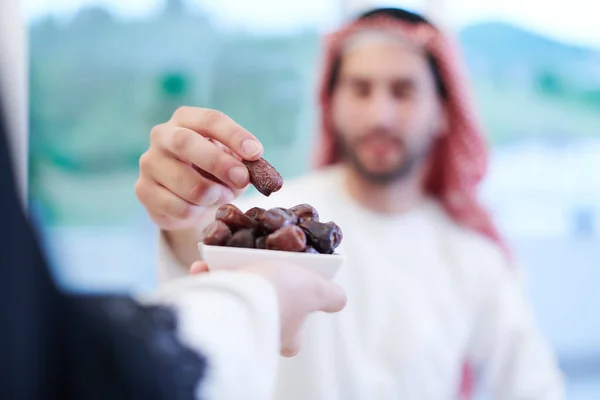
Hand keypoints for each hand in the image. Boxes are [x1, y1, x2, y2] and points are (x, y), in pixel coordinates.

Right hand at [135, 107, 263, 230]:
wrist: (185, 197)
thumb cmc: (213, 171)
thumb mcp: (231, 160)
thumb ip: (243, 162)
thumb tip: (256, 171)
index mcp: (186, 119)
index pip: (210, 120)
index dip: (234, 135)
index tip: (255, 153)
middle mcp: (162, 136)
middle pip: (186, 143)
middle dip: (218, 163)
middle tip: (242, 179)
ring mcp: (150, 163)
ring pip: (184, 182)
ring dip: (213, 195)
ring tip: (223, 196)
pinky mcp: (144, 191)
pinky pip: (178, 207)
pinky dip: (198, 212)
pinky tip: (201, 208)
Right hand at [190, 261, 346, 356]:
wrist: (238, 296)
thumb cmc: (281, 293)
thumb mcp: (316, 290)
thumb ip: (332, 297)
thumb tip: (339, 299)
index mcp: (288, 336)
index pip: (296, 326)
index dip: (296, 304)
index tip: (291, 282)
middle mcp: (262, 335)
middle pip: (263, 305)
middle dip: (257, 281)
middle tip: (257, 260)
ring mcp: (234, 325)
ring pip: (234, 294)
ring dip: (229, 272)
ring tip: (227, 255)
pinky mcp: (210, 314)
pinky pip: (210, 291)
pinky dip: (206, 275)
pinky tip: (204, 263)